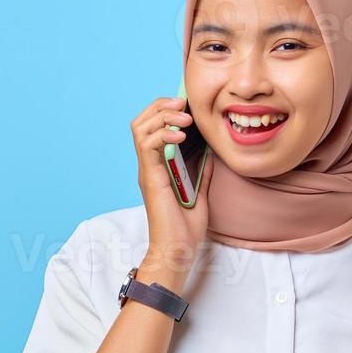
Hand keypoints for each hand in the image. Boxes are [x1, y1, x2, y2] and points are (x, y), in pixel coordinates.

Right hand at [132, 95, 215, 273]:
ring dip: (162, 115)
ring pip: (140, 127)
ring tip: (183, 116)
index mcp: (158, 167)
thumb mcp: (201, 193)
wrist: (178, 250)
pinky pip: (147, 145)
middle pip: (141, 121)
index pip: (152, 127)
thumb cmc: (186, 229)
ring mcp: (147, 171)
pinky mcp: (150, 177)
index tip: (187, 106)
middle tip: (182, 102)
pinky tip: (181, 136)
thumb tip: (211, 152)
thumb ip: (203, 172)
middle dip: (160, 105)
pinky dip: (163, 133)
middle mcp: (148, 166)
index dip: (165, 110)